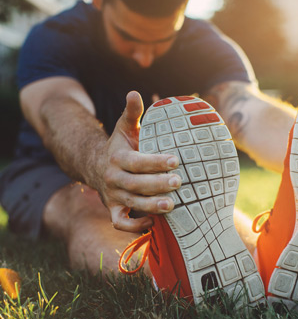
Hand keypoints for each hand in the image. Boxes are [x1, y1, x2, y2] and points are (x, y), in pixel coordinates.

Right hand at [95, 91, 180, 232]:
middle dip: (157, 184)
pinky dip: (134, 226)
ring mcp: (113, 196)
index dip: (155, 162)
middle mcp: (114, 178)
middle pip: (135, 184)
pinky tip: (153, 222)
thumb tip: (134, 92)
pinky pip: (121, 223)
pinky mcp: (114, 210)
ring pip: (131, 204)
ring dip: (151, 206)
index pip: (137, 161)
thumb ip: (131, 113)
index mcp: (118, 158)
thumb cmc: (119, 147)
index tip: (175, 161)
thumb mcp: (124, 129)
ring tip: (171, 205)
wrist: (97, 167)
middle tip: (179, 183)